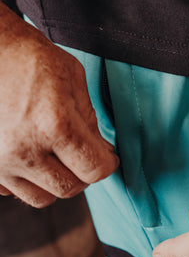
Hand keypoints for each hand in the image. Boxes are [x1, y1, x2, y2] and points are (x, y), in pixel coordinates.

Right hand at [0, 4, 118, 206]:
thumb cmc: (29, 58)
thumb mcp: (73, 77)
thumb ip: (89, 119)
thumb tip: (100, 150)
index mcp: (54, 124)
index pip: (95, 170)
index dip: (107, 164)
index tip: (106, 157)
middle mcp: (24, 149)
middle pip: (70, 188)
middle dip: (81, 173)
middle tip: (80, 154)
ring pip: (42, 198)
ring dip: (53, 182)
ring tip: (52, 155)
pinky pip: (13, 192)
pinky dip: (25, 180)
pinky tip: (28, 155)